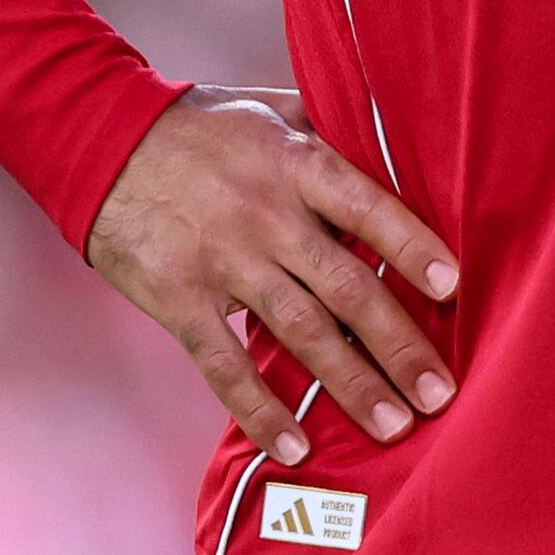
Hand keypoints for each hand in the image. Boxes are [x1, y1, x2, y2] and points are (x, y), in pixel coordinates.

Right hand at [87, 91, 458, 464]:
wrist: (100, 141)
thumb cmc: (199, 126)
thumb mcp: (271, 108)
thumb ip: (328, 131)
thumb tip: (393, 139)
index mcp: (298, 165)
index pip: (370, 209)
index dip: (413, 247)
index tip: (453, 288)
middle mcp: (269, 218)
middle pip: (347, 288)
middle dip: (398, 345)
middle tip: (440, 393)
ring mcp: (224, 262)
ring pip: (300, 332)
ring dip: (350, 384)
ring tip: (392, 425)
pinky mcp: (180, 299)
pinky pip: (225, 364)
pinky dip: (259, 408)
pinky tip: (293, 445)